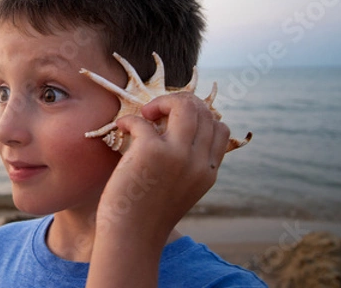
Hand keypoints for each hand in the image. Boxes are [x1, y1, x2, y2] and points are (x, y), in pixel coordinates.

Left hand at [99, 91, 229, 233]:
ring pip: (184, 106)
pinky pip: (143, 120)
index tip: (174, 120)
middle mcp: (197, 162)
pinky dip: (130, 119)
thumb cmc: (147, 214)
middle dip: (179, 101)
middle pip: (203, 110)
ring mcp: (177, 156)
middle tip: (157, 112)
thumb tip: (169, 130)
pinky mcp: (150, 152)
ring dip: (162, 102)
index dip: (198, 115)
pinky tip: (121, 128)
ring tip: (146, 114)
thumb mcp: (179, 189)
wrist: (131, 238)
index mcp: (207, 172)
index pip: (219, 128)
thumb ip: (185, 164)